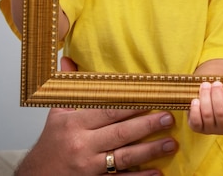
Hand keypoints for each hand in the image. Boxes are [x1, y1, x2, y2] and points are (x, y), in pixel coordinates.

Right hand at [15, 58, 177, 175]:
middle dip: (147, 125)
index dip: (132, 106)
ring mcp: (89, 167)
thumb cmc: (51, 144)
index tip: (153, 99)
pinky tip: (156, 172)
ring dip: (150, 151)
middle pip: (120, 134)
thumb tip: (68, 58)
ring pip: (124, 158)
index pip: (109, 112)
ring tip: (171, 143)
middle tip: (169, 118)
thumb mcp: (56, 113)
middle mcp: (82, 145)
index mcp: (74, 124)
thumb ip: (66, 86)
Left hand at [188, 81, 222, 134]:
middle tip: (216, 83)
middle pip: (220, 113)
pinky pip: (196, 121)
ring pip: (207, 114)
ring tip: (205, 85)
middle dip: (217, 95)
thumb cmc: (222, 100)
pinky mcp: (198, 129)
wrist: (209, 109)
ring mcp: (210, 130)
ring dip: (205, 97)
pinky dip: (195, 109)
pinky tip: (195, 100)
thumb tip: (219, 85)